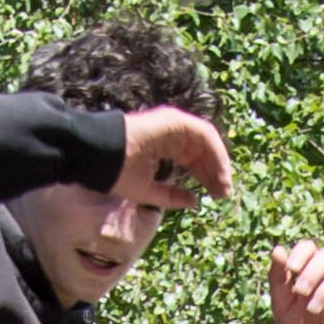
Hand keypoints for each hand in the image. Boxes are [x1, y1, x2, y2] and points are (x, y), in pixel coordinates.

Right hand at [115, 106, 232, 209]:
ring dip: (219, 163)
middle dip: (216, 173)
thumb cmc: (117, 173)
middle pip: (203, 151)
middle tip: (224, 194)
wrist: (100, 157)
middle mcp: (171, 133)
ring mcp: (173, 125)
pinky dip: (216, 152)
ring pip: (207, 141)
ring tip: (224, 185)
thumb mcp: (150, 192)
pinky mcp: (174, 120)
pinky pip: (204, 134)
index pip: (193, 160)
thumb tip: (195, 202)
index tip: (217, 196)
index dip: (207, 177)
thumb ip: (172, 197)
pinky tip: (219, 171)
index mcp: (164, 146)